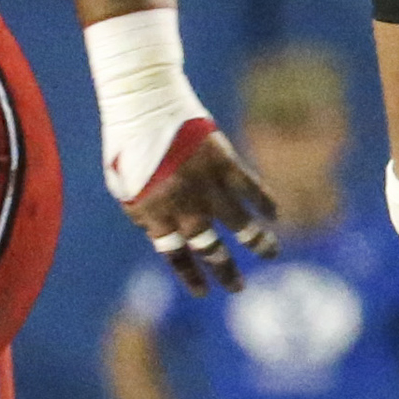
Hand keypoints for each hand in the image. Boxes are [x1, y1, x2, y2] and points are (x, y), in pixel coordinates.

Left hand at [128, 126, 278, 295]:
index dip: (191, 275)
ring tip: (271, 254)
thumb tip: (160, 233)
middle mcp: (184, 207)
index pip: (176, 256)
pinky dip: (265, 203)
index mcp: (155, 215)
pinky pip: (252, 190)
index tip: (204, 293)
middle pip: (211, 248)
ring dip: (258, 242)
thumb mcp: (124, 188)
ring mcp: (207, 186)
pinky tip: (275, 215)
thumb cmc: (128, 145)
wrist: (144, 105)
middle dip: (226, 271)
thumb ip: (144, 214)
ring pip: (240, 225)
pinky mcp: (226, 164)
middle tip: (238, 288)